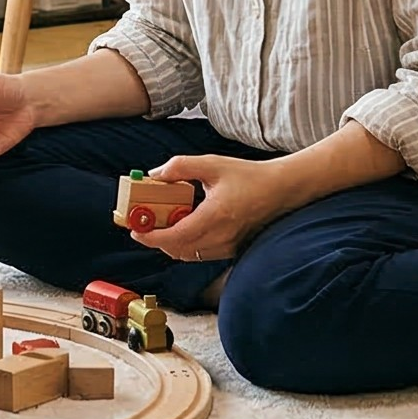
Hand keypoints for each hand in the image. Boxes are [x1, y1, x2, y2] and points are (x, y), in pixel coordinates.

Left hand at [128, 153, 296, 262]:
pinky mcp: (231, 250)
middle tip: (144, 224)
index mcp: (215, 216)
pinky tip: (184, 227)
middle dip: (156, 239)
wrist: (281, 190)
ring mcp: (227, 246)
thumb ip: (180, 166)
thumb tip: (154, 175)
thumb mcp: (212, 164)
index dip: (151, 237)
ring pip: (188, 255)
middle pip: (177, 249)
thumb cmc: (249, 176)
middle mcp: (221, 236)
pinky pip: (201, 254)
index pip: (175, 236)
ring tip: (163, 223)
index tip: (136, 230)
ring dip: (170, 243)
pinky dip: (186, 245)